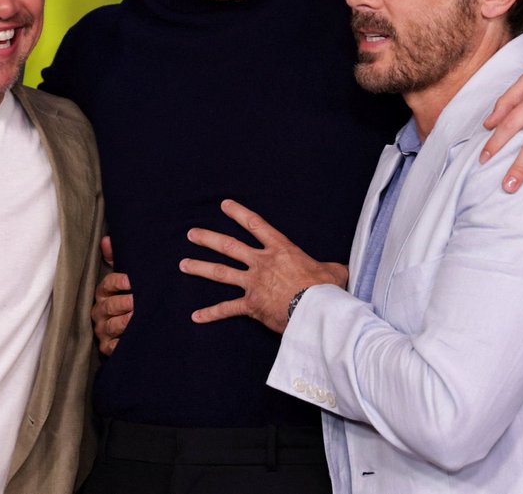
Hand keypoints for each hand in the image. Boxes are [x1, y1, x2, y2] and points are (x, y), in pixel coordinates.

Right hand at [91, 237, 131, 355]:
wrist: (132, 331)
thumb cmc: (128, 299)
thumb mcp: (124, 280)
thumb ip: (115, 259)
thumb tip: (107, 239)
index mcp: (102, 293)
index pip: (107, 285)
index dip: (119, 282)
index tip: (132, 281)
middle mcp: (99, 312)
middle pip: (109, 305)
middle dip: (124, 302)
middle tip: (138, 300)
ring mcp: (102, 330)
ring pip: (112, 325)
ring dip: (125, 321)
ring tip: (139, 317)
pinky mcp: (107, 348)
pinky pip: (113, 347)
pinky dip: (123, 343)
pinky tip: (136, 337)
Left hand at [179, 200, 344, 332]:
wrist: (316, 311)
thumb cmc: (327, 290)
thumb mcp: (334, 272)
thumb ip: (331, 268)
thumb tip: (339, 271)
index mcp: (281, 250)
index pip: (256, 225)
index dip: (239, 213)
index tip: (224, 205)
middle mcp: (262, 263)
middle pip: (229, 246)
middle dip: (208, 239)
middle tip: (192, 234)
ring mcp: (253, 283)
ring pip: (220, 273)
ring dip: (200, 268)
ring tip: (183, 264)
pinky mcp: (251, 305)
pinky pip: (227, 309)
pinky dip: (211, 313)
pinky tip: (195, 316)